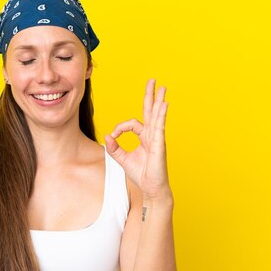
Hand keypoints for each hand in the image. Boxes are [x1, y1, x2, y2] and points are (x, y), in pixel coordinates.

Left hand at [104, 78, 171, 199]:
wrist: (151, 188)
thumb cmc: (141, 174)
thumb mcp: (122, 159)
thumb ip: (114, 148)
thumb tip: (107, 136)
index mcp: (144, 137)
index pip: (132, 123)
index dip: (120, 127)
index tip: (113, 136)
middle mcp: (152, 135)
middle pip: (150, 111)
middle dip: (150, 96)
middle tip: (152, 81)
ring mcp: (157, 139)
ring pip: (157, 116)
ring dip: (159, 101)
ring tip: (162, 87)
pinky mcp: (159, 144)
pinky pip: (160, 126)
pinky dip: (161, 115)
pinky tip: (163, 104)